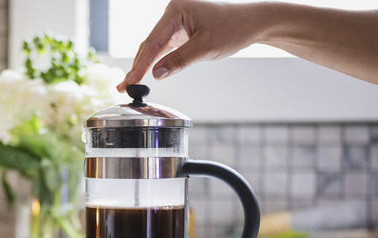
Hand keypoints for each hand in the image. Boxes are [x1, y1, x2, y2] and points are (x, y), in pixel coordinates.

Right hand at [117, 0, 261, 91]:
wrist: (253, 22)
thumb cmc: (234, 27)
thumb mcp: (206, 47)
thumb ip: (179, 61)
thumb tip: (157, 74)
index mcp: (176, 10)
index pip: (152, 41)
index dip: (140, 64)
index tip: (131, 81)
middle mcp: (173, 13)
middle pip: (149, 43)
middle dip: (137, 66)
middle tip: (124, 87)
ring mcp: (177, 22)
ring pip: (155, 47)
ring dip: (144, 65)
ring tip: (130, 84)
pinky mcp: (182, 30)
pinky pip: (164, 47)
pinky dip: (156, 61)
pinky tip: (145, 74)